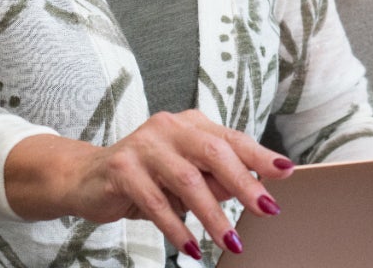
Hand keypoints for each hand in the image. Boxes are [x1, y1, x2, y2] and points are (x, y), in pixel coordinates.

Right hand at [5, 110, 293, 257]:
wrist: (86, 178)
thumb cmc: (146, 176)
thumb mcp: (185, 176)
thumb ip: (216, 179)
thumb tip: (256, 190)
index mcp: (189, 124)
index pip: (231, 138)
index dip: (259, 156)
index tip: (286, 173)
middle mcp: (167, 127)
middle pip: (213, 152)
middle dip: (243, 184)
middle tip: (266, 211)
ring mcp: (142, 145)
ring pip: (186, 179)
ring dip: (212, 216)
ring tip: (230, 242)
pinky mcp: (121, 167)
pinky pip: (155, 201)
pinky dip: (176, 227)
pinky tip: (190, 247)